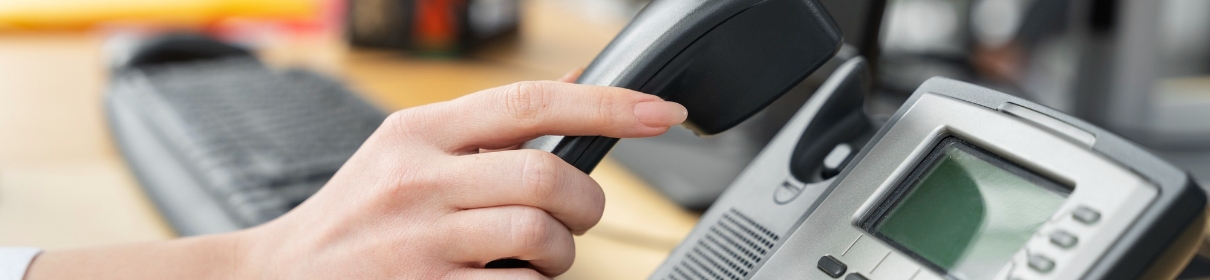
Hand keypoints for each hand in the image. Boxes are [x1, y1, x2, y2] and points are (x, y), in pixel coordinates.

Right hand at [239, 73, 686, 278]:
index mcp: (418, 132)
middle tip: (573, 217)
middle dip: (582, 203)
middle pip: (547, 175)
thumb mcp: (405, 153)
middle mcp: (416, 180)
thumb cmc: (357, 219)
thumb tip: (574, 94)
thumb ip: (483, 129)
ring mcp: (417, 241)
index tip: (662, 113)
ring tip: (537, 259)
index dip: (609, 105)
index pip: (531, 102)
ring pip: (539, 235)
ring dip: (560, 254)